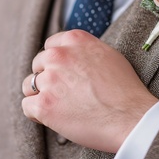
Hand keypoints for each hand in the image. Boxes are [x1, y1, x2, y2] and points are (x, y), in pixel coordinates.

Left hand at [21, 30, 158, 152]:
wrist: (131, 117)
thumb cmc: (125, 89)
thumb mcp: (108, 55)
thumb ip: (85, 50)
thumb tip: (72, 54)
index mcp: (74, 39)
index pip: (50, 46)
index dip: (56, 63)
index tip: (64, 75)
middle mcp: (58, 55)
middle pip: (38, 65)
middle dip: (47, 78)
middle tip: (65, 94)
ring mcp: (49, 79)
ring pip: (29, 85)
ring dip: (40, 95)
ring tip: (60, 107)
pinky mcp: (44, 104)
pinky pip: (27, 107)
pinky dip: (38, 114)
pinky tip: (55, 118)